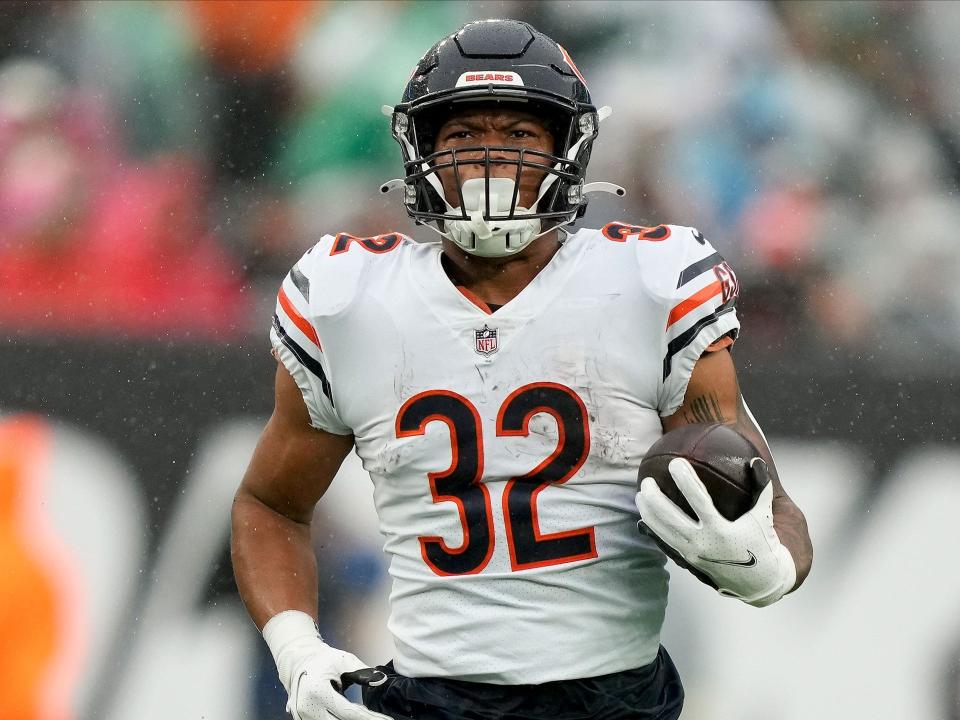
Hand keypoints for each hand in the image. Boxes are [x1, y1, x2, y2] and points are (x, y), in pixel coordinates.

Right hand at [263, 611, 391, 719]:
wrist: (299, 661)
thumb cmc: (323, 660)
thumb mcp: (344, 661)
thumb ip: (363, 672)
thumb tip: (381, 681)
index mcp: (317, 691)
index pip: (348, 712)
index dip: (368, 717)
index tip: (386, 719)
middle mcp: (307, 708)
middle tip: (376, 717)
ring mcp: (302, 716)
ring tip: (364, 715)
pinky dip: (338, 719)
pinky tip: (351, 715)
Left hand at [635, 457, 795, 606]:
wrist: (759, 581)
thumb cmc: (762, 542)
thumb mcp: (763, 515)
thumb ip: (760, 488)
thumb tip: (756, 461)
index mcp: (721, 530)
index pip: (698, 500)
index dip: (685, 480)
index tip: (675, 463)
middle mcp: (703, 543)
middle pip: (670, 517)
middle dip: (654, 497)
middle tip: (647, 480)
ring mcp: (692, 554)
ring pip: (662, 530)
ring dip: (648, 512)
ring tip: (640, 494)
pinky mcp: (687, 560)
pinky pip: (665, 541)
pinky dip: (653, 528)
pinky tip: (644, 516)